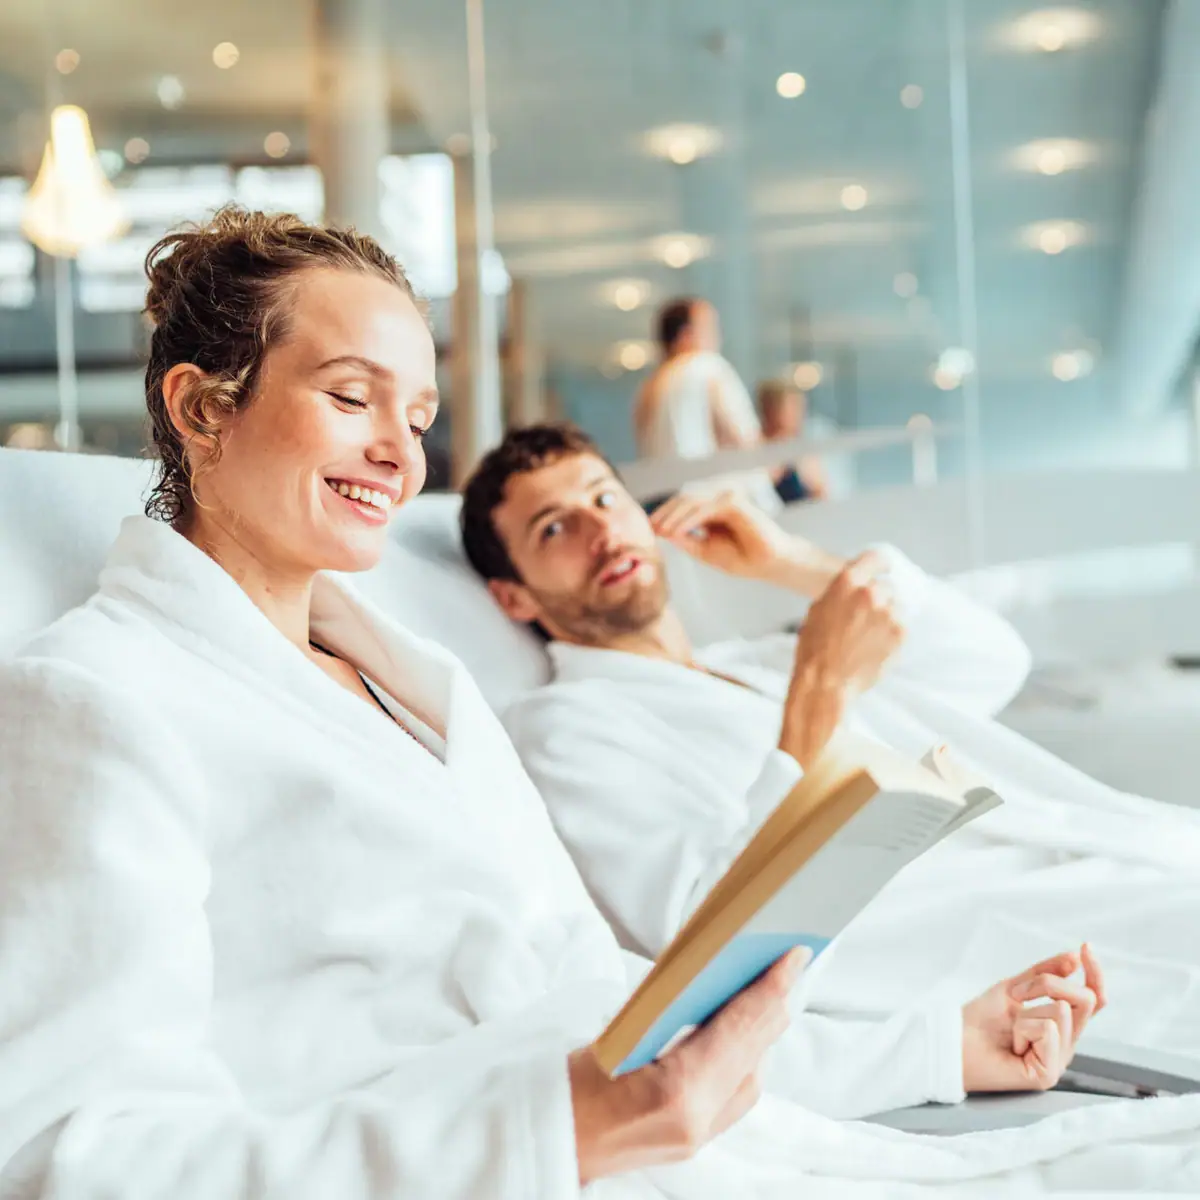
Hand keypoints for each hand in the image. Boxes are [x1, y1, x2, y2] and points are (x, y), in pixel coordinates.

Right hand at [570, 948, 808, 1184]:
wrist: (543, 1140)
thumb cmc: (565, 1082)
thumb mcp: (614, 1029)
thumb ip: (669, 1007)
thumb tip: (711, 971)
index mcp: (677, 1092)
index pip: (739, 1029)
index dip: (769, 987)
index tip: (793, 954)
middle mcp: (696, 1121)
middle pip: (753, 1054)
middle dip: (772, 1005)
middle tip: (788, 961)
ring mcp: (697, 1138)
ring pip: (751, 1077)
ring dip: (761, 1031)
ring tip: (768, 988)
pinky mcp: (692, 1142)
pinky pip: (735, 1094)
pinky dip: (744, 1057)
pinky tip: (740, 1031)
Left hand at [649, 491, 835, 589]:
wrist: (770, 564)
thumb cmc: (742, 558)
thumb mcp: (706, 551)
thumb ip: (687, 540)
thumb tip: (664, 532)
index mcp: (711, 510)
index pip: (682, 505)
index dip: (665, 515)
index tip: (650, 529)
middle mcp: (718, 500)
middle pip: (684, 499)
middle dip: (665, 513)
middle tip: (650, 528)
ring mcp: (727, 499)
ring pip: (692, 501)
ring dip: (673, 516)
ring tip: (661, 531)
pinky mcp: (735, 503)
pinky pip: (705, 508)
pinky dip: (689, 519)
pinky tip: (677, 532)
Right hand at [778, 554, 903, 767]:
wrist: (825, 682)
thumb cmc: (815, 648)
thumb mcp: (819, 608)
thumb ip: (841, 592)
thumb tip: (856, 587)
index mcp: (848, 582)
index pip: (876, 558)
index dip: (881, 564)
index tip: (884, 569)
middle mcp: (872, 593)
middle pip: (887, 586)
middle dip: (880, 598)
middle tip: (868, 616)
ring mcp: (890, 613)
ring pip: (896, 607)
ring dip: (888, 616)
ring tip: (869, 635)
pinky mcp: (901, 633)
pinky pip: (901, 627)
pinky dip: (892, 634)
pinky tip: (874, 646)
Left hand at [961, 945, 1106, 1092]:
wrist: (955, 1041)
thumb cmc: (981, 1018)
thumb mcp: (1015, 987)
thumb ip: (1045, 974)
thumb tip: (1075, 957)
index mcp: (1061, 1024)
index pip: (1092, 999)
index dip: (1094, 973)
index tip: (1085, 946)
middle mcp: (1066, 1042)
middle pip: (1085, 999)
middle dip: (1047, 984)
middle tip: (1016, 993)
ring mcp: (1059, 1059)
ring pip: (1062, 1011)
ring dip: (1026, 1011)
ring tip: (1011, 1029)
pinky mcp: (1049, 1074)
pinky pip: (1049, 1030)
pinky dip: (1023, 1029)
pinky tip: (1013, 1045)